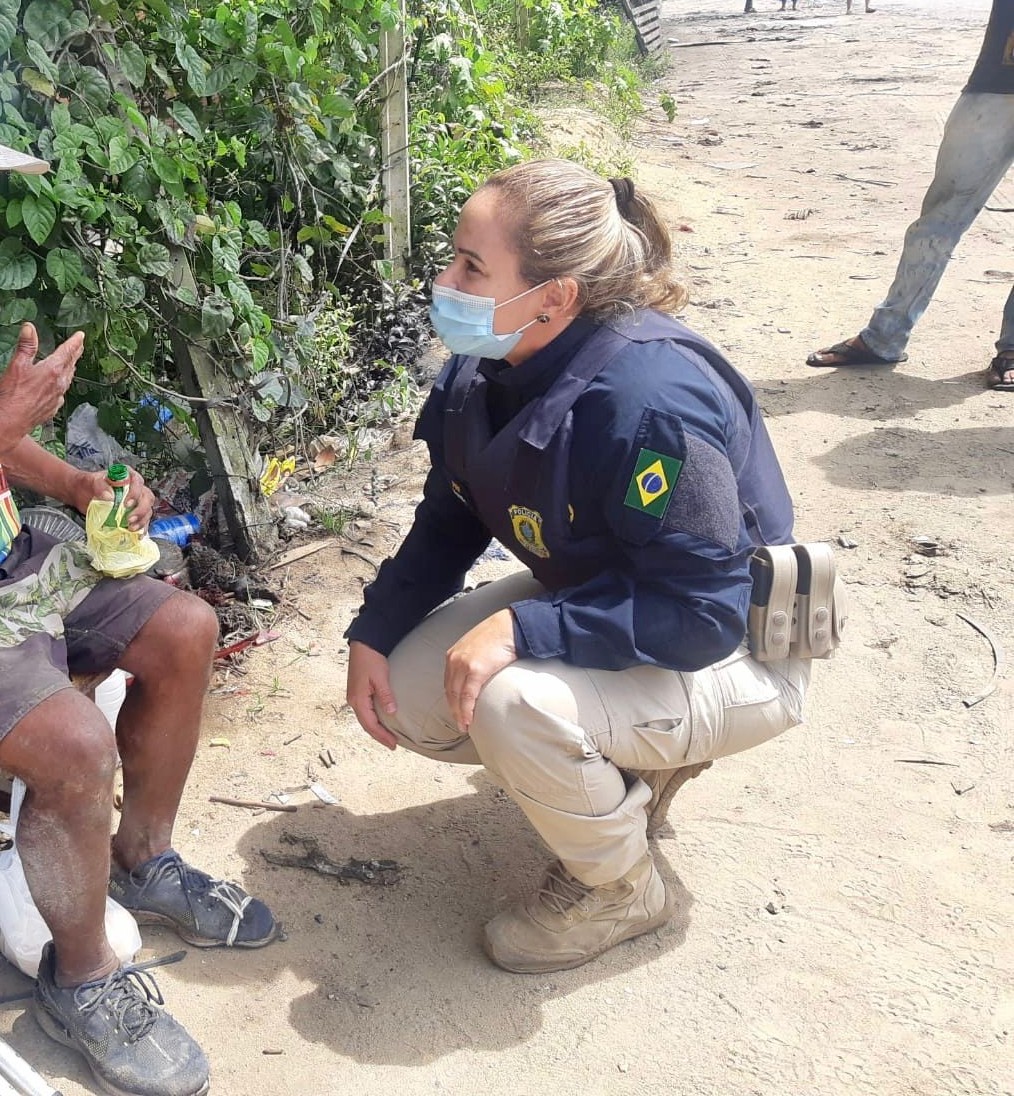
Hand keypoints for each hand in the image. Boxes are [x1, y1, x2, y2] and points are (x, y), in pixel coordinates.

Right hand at [0, 324, 83, 442]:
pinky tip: (59, 386)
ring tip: (72, 363)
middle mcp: (59, 384)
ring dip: (70, 369)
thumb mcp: (17, 365)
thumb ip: (26, 346)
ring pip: (68, 379)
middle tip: (80, 346)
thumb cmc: (12, 395)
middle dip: (75, 354)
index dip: (75, 342)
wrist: (11, 421)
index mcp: (53, 370)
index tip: (81, 336)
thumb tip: (30, 328)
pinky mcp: (53, 407)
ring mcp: (57, 397)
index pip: (68, 352)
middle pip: (71, 364)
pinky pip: (61, 393)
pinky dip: (62, 385)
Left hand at [74, 466, 154, 530]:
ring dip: (142, 521)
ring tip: (130, 529)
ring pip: (147, 511)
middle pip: (147, 498)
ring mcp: (136, 502)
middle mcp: (136, 489)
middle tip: (129, 520)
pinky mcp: (133, 513)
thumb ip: (100, 486)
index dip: (135, 493)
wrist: (83, 493)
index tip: (127, 504)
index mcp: (128, 477)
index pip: (138, 482)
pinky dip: (141, 528)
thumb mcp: (92, 481)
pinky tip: (137, 534)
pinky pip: (142, 520)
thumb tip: (109, 496)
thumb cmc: (89, 484)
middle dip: (141, 510)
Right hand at [346, 641, 398, 749]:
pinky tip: (381, 721)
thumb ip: (386, 695)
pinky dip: (373, 720)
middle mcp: (353, 701)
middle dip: (379, 736)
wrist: (363, 644)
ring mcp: (354, 697)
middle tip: (392, 745)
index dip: (382, 736)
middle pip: (366, 725)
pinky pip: (365, 711)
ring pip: (365, 719)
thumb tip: (392, 713)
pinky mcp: (357, 692)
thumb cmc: (371, 659)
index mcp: (358, 699)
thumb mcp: (381, 677)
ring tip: (387, 737)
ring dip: (375, 729)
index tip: (393, 744)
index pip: (371, 724)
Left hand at [444, 609, 516, 731]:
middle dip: (453, 709)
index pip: (448, 682)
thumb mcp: (478, 646)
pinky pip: (468, 696)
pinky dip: (467, 710)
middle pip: (449, 691)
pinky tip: (469, 719)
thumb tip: (477, 674)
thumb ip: (473, 659)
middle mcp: (454, 659)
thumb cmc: (499, 635)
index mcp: (453, 654)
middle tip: (459, 723)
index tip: (456, 710)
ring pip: (456, 696)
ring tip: (464, 725)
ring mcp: (463, 664)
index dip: (452, 699)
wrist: (510, 626)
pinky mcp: (475, 670)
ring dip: (459, 714)